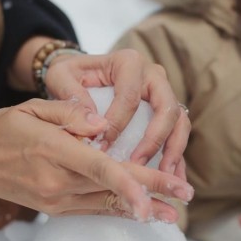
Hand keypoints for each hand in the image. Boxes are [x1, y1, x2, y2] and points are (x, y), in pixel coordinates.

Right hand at [0, 98, 193, 221]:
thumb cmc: (2, 129)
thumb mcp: (29, 108)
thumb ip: (67, 113)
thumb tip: (101, 122)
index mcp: (53, 151)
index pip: (100, 167)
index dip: (133, 181)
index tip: (161, 191)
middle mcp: (57, 181)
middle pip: (112, 187)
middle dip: (153, 191)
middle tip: (185, 193)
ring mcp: (56, 199)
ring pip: (107, 203)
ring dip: (142, 207)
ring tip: (174, 212)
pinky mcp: (56, 207)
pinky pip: (93, 210)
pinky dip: (119, 210)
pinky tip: (140, 213)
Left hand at [46, 49, 189, 179]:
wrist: (80, 74)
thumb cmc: (70, 74)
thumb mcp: (60, 76)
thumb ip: (70, 95)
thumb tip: (94, 123)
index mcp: (128, 62)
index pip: (129, 97)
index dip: (116, 126)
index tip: (101, 150)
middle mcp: (152, 74)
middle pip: (166, 108)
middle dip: (154, 141)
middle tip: (136, 166)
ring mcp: (164, 92)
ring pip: (180, 121)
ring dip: (174, 151)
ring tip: (163, 177)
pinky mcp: (166, 110)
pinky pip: (179, 133)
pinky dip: (177, 156)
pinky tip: (172, 178)